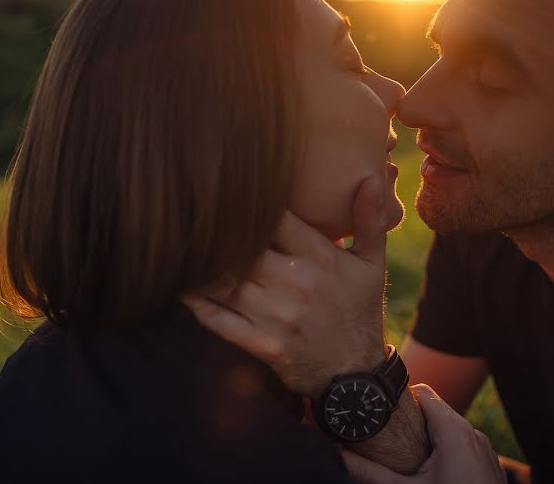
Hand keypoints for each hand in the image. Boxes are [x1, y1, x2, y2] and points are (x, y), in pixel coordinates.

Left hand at [184, 174, 388, 396]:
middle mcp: (296, 283)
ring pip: (226, 281)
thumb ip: (369, 221)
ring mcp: (277, 315)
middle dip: (219, 232)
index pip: (277, 218)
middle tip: (194, 215)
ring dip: (203, 265)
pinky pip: (220, 320)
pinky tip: (182, 289)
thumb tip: (371, 180)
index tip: (230, 189)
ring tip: (182, 246)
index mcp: (321, 258)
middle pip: (243, 247)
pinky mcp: (263, 344)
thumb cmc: (360, 310)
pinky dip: (198, 305)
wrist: (356, 374)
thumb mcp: (372, 265)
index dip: (251, 203)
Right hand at [341, 384, 508, 483]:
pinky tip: (428, 471)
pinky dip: (444, 452)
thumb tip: (339, 454)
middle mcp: (473, 434)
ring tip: (403, 454)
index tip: (378, 410)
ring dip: (426, 439)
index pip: (422, 392)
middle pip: (434, 412)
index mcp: (454, 431)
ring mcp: (484, 451)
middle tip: (383, 436)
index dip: (398, 398)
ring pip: (449, 431)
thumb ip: (370, 473)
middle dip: (409, 422)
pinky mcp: (488, 466)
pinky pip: (463, 447)